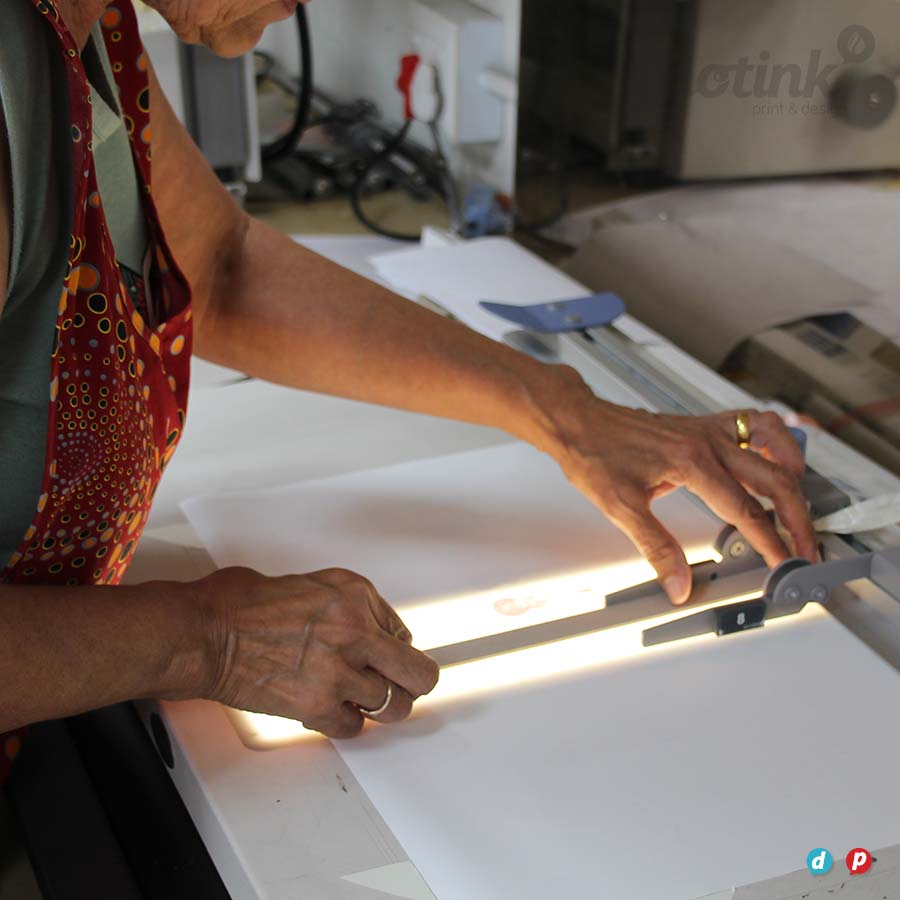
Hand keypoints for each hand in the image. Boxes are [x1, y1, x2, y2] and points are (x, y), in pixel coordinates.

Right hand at [191, 567, 438, 737]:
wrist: (207, 632)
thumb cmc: (243, 605)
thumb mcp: (312, 583)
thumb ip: (349, 605)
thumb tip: (370, 628)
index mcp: (355, 595)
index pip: (402, 632)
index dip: (392, 648)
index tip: (390, 658)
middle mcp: (355, 630)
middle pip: (418, 673)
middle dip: (412, 682)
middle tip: (401, 686)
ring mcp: (339, 671)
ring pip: (394, 706)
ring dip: (381, 707)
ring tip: (367, 702)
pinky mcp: (318, 705)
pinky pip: (355, 728)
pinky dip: (345, 723)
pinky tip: (332, 710)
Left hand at [546, 384, 817, 604]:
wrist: (578, 421)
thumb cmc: (594, 453)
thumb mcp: (621, 507)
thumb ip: (656, 547)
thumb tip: (678, 582)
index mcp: (692, 462)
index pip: (746, 511)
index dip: (771, 541)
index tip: (785, 562)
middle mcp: (708, 442)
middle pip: (774, 480)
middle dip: (797, 518)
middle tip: (805, 548)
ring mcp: (709, 430)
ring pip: (773, 447)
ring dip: (794, 478)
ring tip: (801, 507)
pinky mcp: (703, 425)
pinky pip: (754, 424)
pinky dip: (776, 441)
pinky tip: (778, 461)